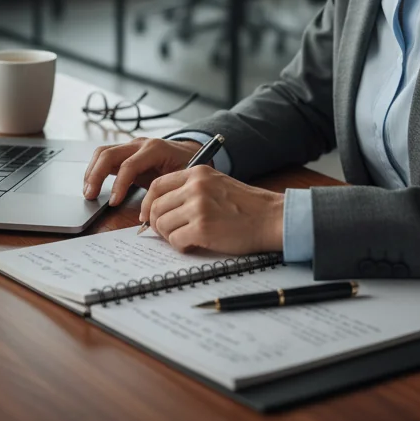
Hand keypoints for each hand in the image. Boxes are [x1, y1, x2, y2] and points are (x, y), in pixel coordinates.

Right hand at [83, 137, 202, 204]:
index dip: (119, 185)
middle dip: (96, 175)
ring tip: (88, 192)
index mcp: (155, 149)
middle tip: (90, 196)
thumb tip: (146, 215)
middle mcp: (140, 144)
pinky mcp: (126, 152)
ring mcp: (131, 146)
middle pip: (109, 154)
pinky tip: (92, 185)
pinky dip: (95, 169)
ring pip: (103, 152)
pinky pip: (105, 157)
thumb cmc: (187, 166)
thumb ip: (164, 193)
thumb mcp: (181, 179)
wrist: (190, 152)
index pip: (129, 165)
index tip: (113, 203)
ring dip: (92, 171)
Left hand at [139, 166, 283, 255]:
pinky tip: (194, 245)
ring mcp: (198, 206)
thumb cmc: (246, 206)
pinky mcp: (202, 228)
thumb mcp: (216, 185)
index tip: (149, 217)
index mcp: (197, 173)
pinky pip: (175, 240)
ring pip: (163, 224)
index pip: (157, 185)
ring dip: (170, 236)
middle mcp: (195, 186)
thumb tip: (160, 209)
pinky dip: (181, 246)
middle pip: (156, 206)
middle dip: (157, 224)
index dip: (148, 204)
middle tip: (168, 233)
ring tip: (186, 238)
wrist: (271, 218)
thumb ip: (190, 190)